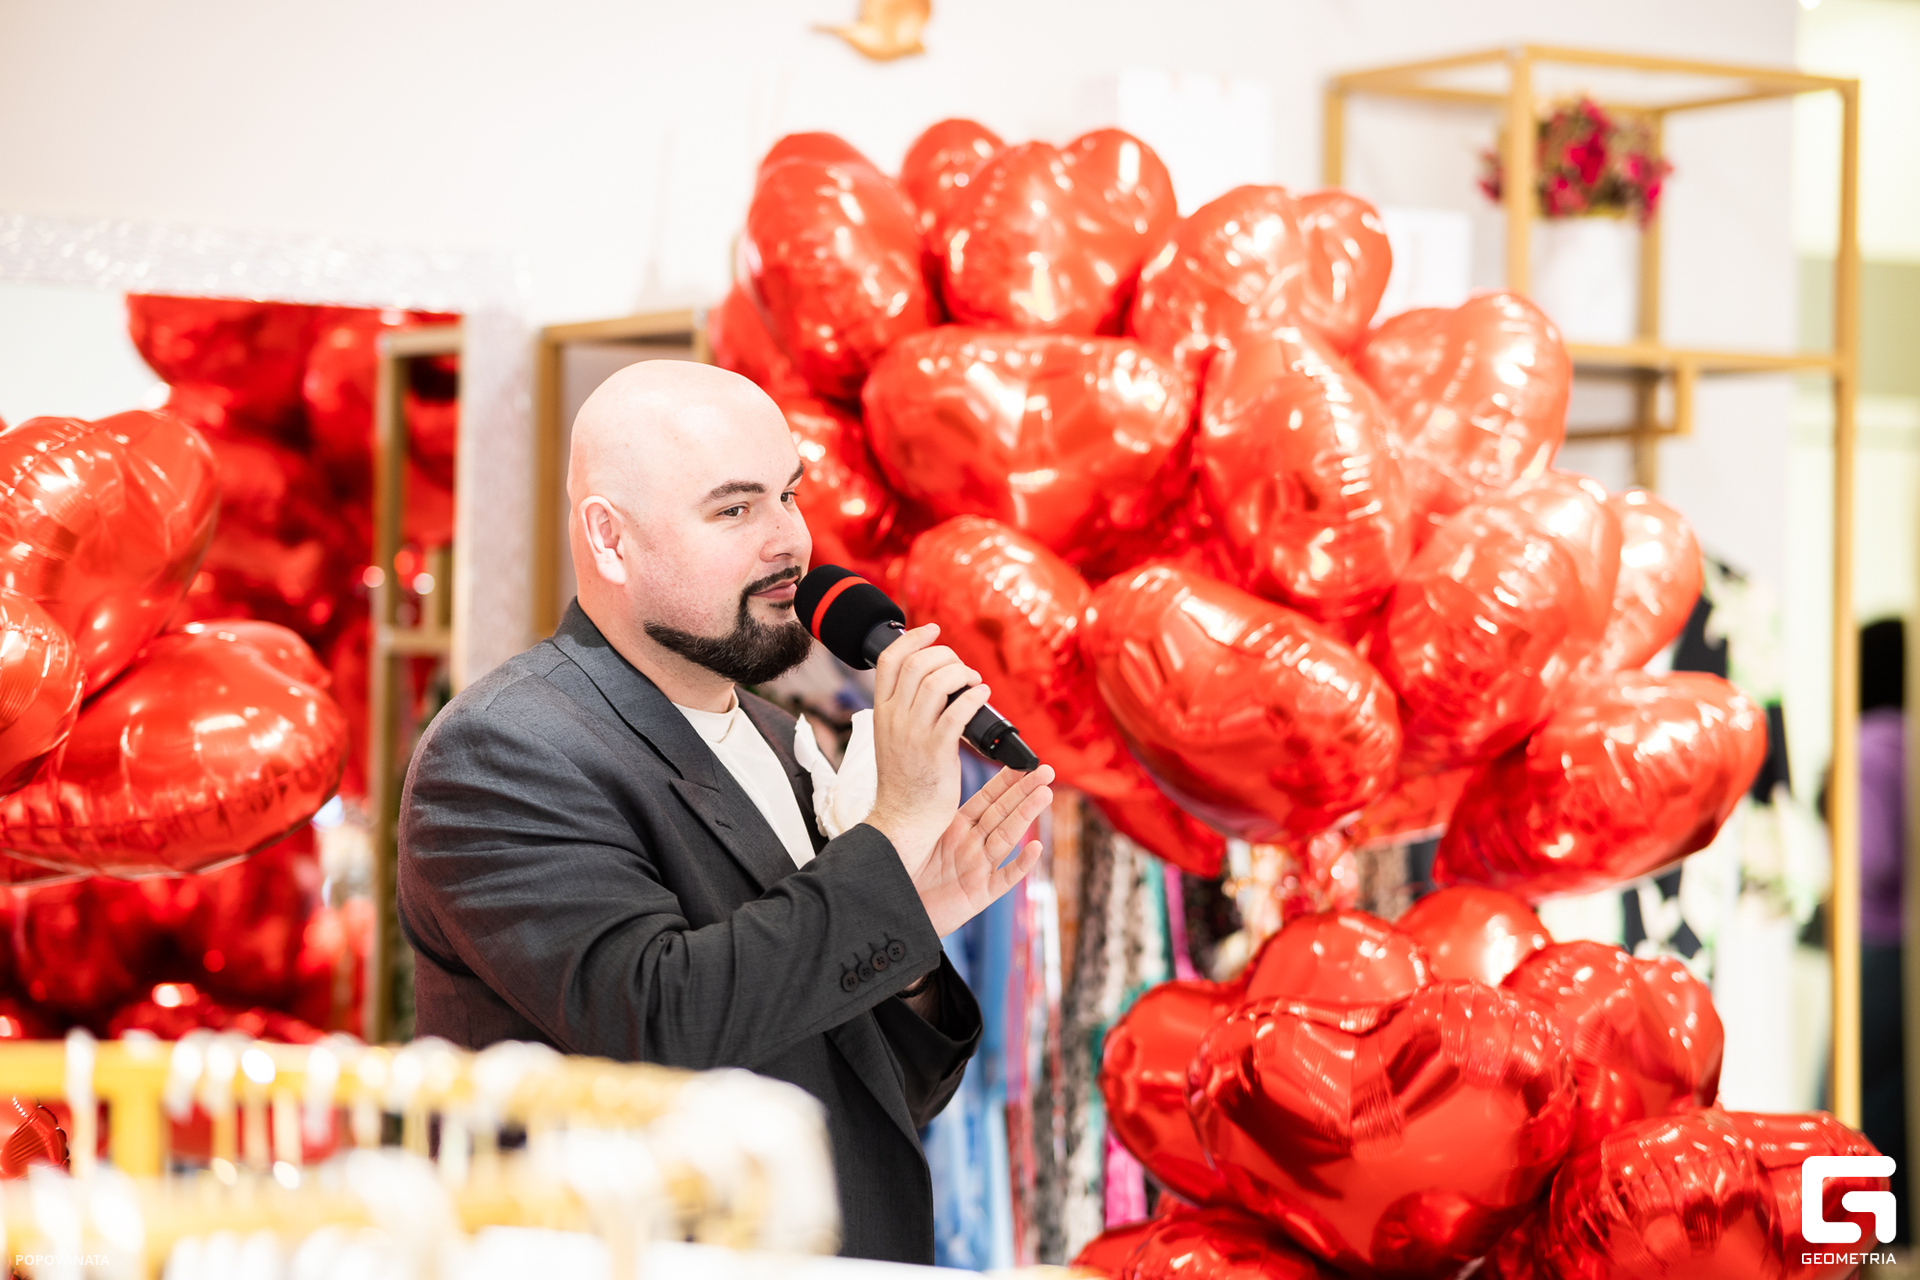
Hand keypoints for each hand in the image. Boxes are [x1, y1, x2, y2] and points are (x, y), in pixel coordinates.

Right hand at [863, 623, 989, 871]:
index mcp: (882, 711)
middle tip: (962, 668)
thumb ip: (905, 708)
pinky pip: (957, 711)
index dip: (913, 637)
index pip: (889, 659)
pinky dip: (974, 696)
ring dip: (962, 673)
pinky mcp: (936, 750)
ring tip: (974, 682)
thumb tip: (930, 681)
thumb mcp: (892, 737)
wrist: (904, 818)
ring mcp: (914, 733)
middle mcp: (894, 718)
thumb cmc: (906, 779)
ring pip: (936, 682)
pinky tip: (982, 696)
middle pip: (917, 664)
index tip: (933, 630)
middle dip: (946, 656)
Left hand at [912, 764, 1053, 936]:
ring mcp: (977, 868)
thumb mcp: (912, 833)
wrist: (892, 908)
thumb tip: (924, 765)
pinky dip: (1021, 864)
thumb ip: (927, 809)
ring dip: (1027, 816)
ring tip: (1045, 794)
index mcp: (954, 827)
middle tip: (1046, 772)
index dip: (1006, 781)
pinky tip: (1036, 848)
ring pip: (1007, 837)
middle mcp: (969, 845)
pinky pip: (1005, 878)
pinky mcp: (979, 894)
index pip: (986, 799)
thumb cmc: (897, 871)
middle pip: (1003, 813)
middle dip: (1025, 792)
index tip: (1024, 764)